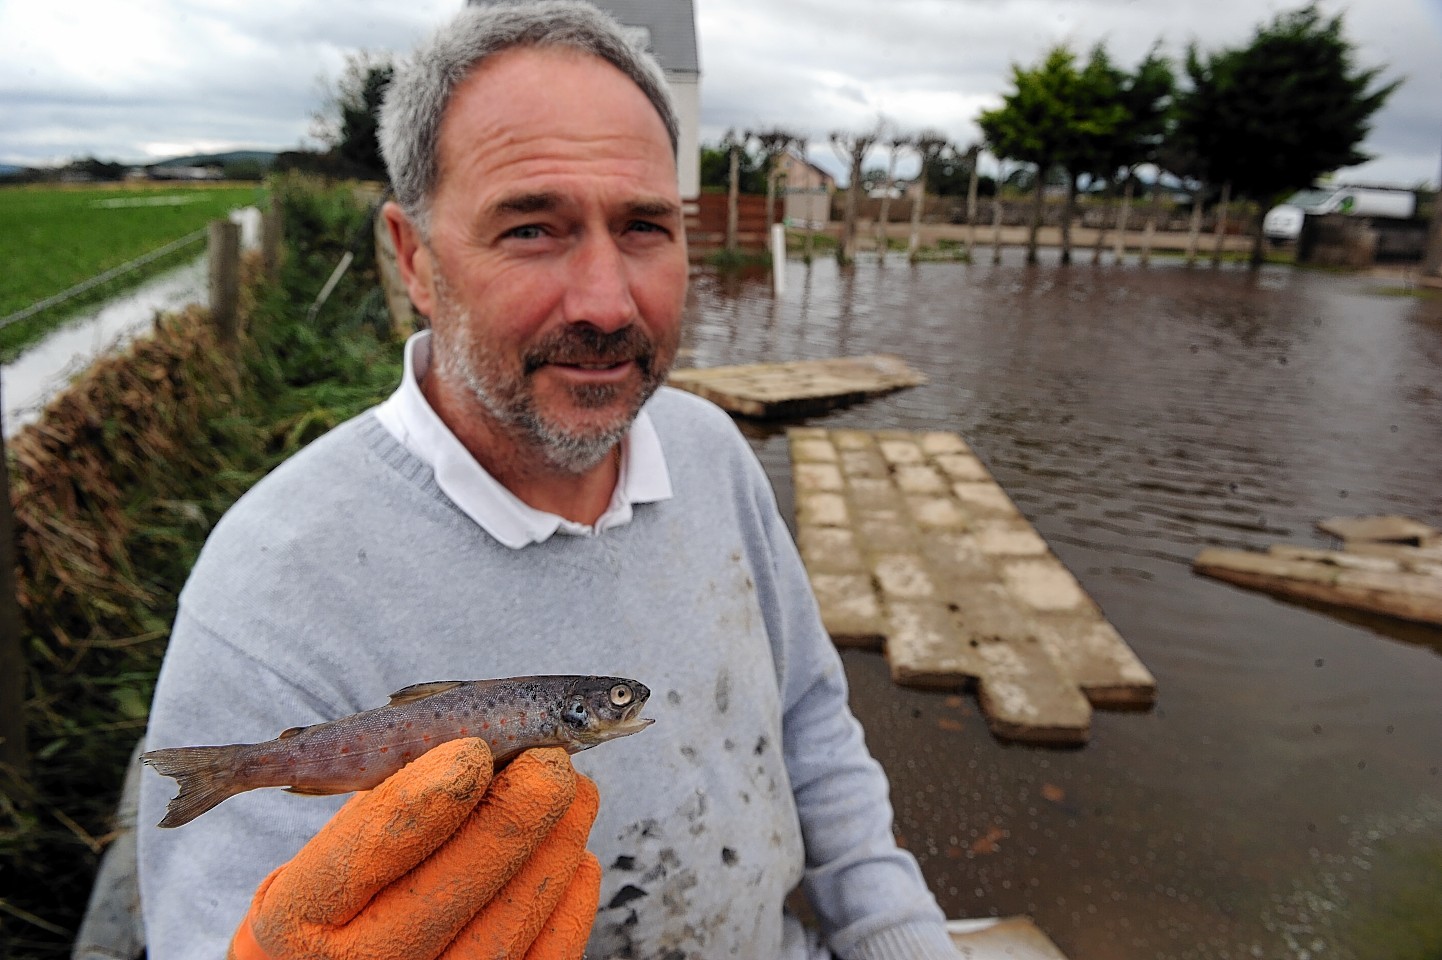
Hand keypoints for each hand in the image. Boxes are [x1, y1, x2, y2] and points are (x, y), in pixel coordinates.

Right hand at [228, 739, 601, 959]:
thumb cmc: (336, 907)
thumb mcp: (324, 854)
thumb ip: (386, 808)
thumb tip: (478, 756)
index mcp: (300, 919)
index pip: (369, 849)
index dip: (429, 795)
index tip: (471, 749)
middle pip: (453, 886)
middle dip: (515, 809)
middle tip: (548, 759)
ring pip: (510, 920)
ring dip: (555, 842)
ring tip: (572, 792)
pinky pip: (547, 956)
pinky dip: (570, 895)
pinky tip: (572, 852)